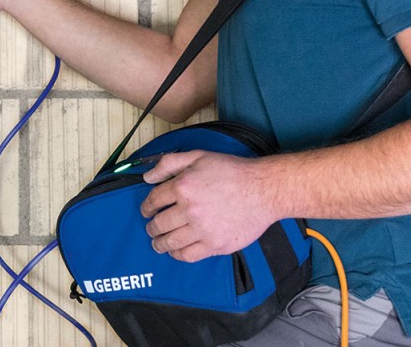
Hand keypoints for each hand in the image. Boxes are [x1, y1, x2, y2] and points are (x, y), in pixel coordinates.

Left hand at [139, 151, 277, 262]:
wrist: (263, 190)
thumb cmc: (233, 171)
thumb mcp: (199, 156)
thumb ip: (169, 163)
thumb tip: (147, 176)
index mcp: (183, 186)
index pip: (154, 200)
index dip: (146, 207)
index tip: (147, 211)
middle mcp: (189, 209)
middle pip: (159, 223)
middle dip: (151, 227)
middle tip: (151, 228)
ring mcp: (202, 229)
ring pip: (170, 242)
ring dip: (160, 243)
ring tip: (158, 243)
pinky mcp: (215, 245)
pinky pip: (188, 255)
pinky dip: (177, 254)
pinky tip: (176, 251)